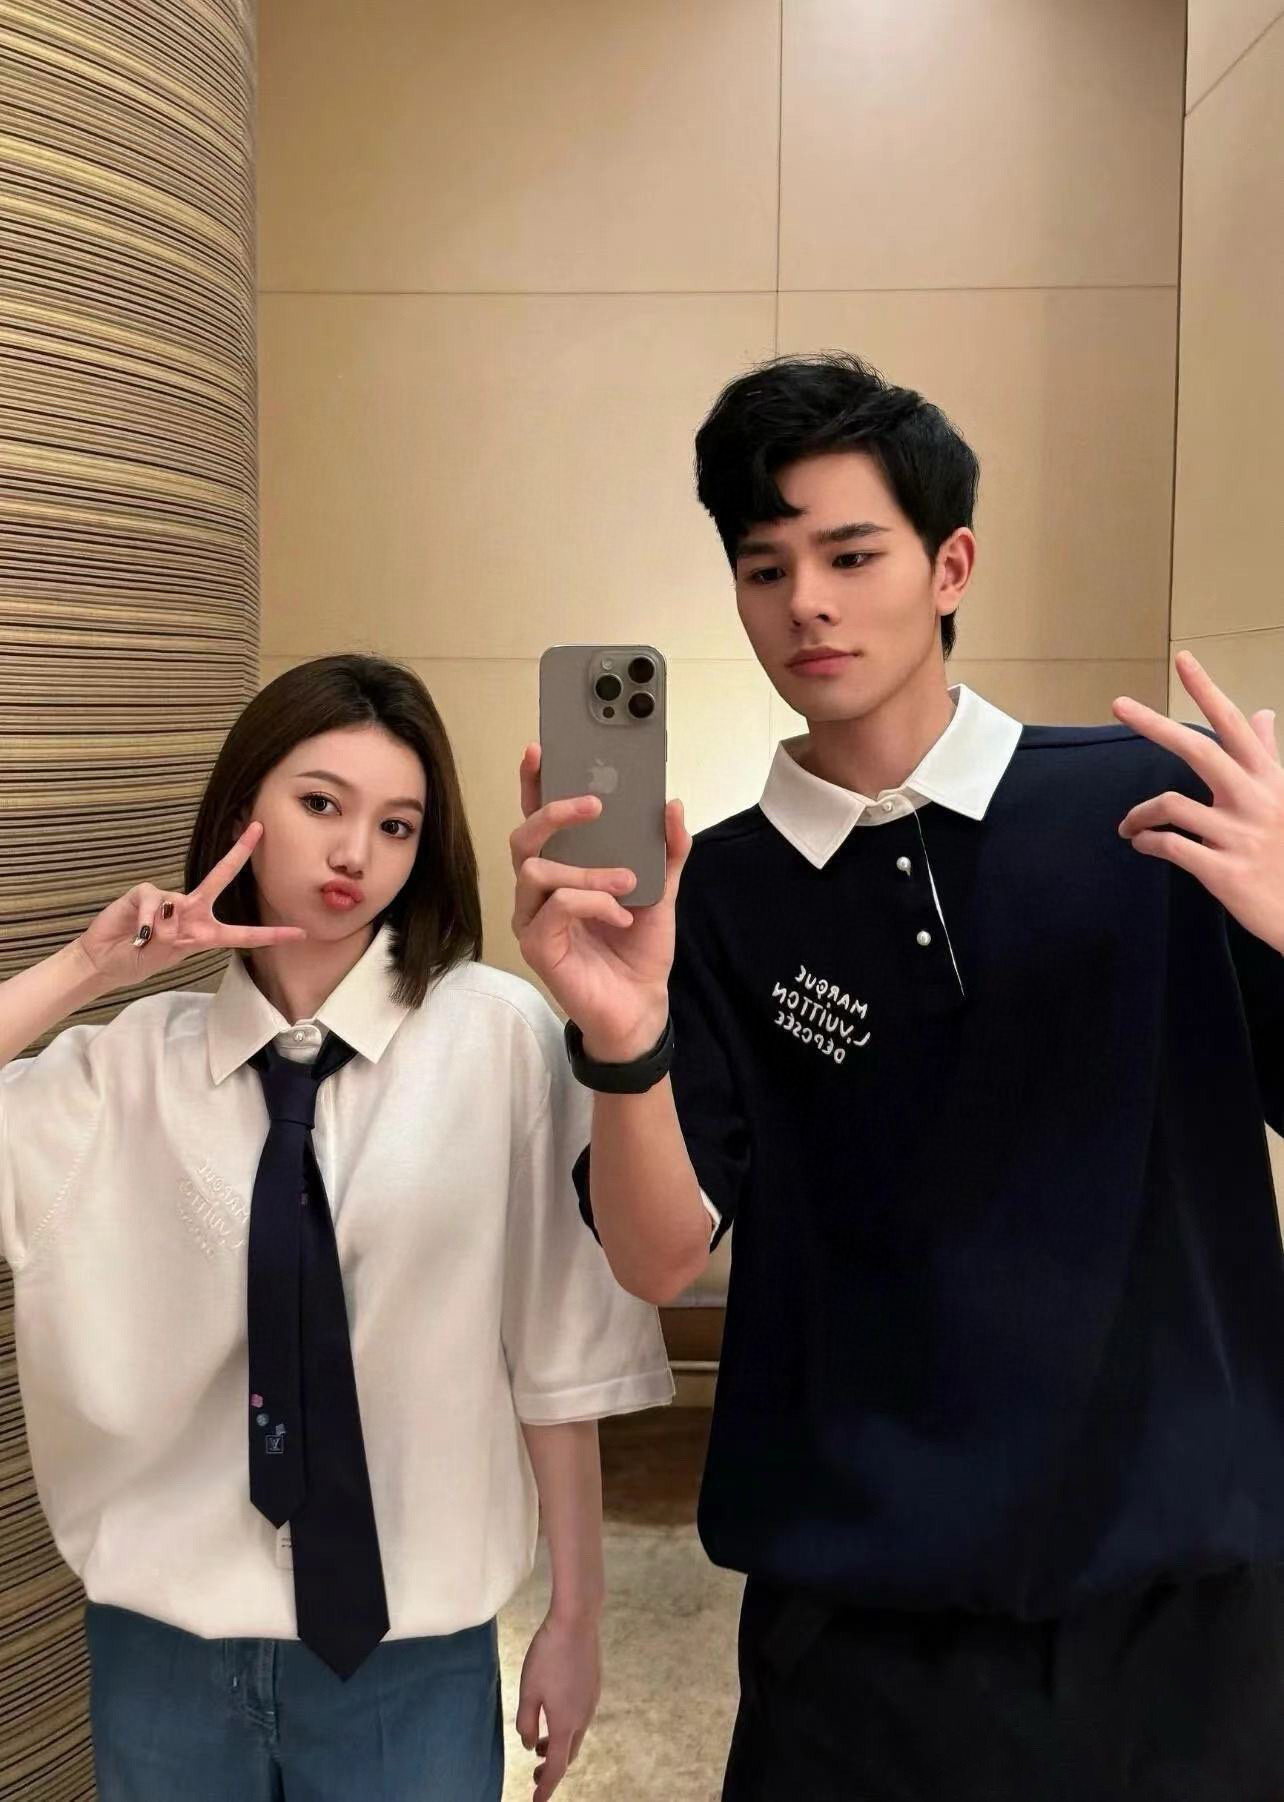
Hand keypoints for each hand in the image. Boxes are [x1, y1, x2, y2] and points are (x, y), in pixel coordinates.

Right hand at [74, 822, 306, 991]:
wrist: (105, 960)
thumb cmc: (140, 959)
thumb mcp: (169, 955)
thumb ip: (179, 938)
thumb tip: (173, 915)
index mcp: (204, 932)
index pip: (242, 932)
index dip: (270, 934)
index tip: (300, 933)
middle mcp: (191, 910)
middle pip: (220, 877)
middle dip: (239, 853)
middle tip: (258, 829)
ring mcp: (167, 900)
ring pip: (175, 903)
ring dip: (161, 928)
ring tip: (146, 941)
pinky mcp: (144, 893)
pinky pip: (152, 902)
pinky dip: (146, 919)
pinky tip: (138, 932)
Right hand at [510, 744, 690, 1059]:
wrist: (641, 1005)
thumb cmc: (638, 949)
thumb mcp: (663, 891)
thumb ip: (668, 850)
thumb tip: (671, 804)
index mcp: (562, 869)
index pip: (538, 820)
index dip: (534, 785)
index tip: (541, 751)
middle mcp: (538, 891)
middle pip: (523, 837)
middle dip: (556, 813)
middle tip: (596, 805)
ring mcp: (532, 918)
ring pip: (537, 870)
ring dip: (588, 870)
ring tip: (626, 883)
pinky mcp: (537, 946)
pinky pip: (556, 906)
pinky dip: (593, 903)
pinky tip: (619, 915)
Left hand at [515, 1611, 600, 1801]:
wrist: (577, 1620)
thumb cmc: (548, 1654)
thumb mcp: (528, 1690)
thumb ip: (527, 1722)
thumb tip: (529, 1742)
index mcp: (565, 1723)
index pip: (555, 1767)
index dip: (545, 1787)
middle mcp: (583, 1717)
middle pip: (568, 1754)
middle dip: (551, 1767)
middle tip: (534, 1774)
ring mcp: (591, 1702)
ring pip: (575, 1735)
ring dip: (558, 1744)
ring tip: (539, 1743)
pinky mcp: (593, 1687)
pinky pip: (580, 1717)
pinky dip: (566, 1726)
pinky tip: (553, 1713)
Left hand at [1114, 650, 1283, 951]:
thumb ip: (1268, 755)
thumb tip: (1263, 713)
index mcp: (1268, 779)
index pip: (1235, 724)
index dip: (1208, 690)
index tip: (1183, 659)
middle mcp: (1254, 800)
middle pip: (1198, 749)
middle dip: (1154, 724)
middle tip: (1119, 705)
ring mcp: (1238, 835)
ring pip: (1172, 804)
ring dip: (1140, 813)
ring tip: (1129, 825)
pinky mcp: (1223, 871)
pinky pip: (1171, 846)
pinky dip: (1148, 842)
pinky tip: (1142, 844)